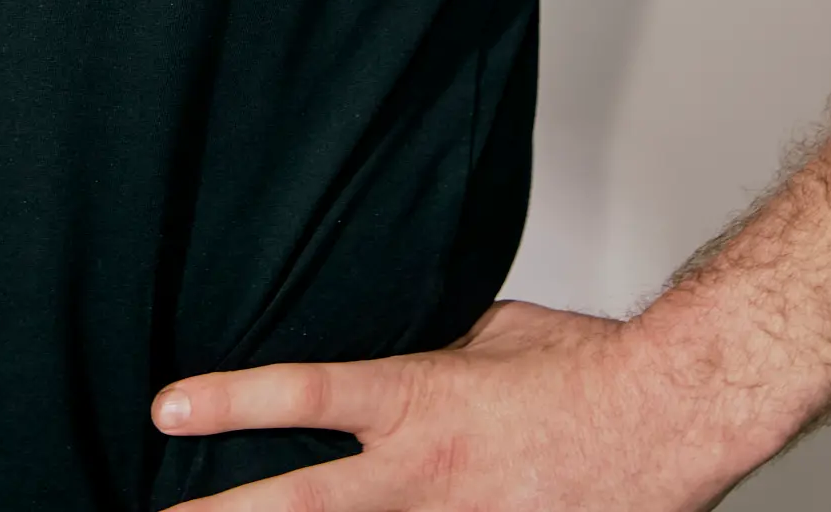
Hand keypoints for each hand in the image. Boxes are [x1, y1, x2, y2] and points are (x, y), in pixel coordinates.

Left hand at [151, 297, 753, 510]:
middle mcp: (424, 476)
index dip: (232, 399)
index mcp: (419, 400)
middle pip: (302, 504)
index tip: (168, 406)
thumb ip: (421, 359)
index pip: (306, 395)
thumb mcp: (482, 335)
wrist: (663, 417)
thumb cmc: (582, 366)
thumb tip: (384, 363)